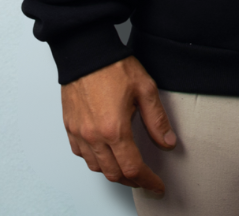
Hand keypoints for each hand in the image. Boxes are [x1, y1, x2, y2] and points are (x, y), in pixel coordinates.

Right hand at [61, 55, 176, 193]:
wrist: (86, 51)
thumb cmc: (114, 66)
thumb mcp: (145, 89)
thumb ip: (157, 120)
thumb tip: (168, 143)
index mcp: (115, 129)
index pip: (133, 168)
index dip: (148, 181)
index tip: (157, 185)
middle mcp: (94, 136)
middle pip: (114, 173)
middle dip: (132, 180)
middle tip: (145, 179)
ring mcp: (79, 133)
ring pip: (96, 167)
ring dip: (113, 172)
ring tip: (127, 168)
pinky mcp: (70, 127)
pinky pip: (81, 154)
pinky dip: (95, 160)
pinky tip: (105, 153)